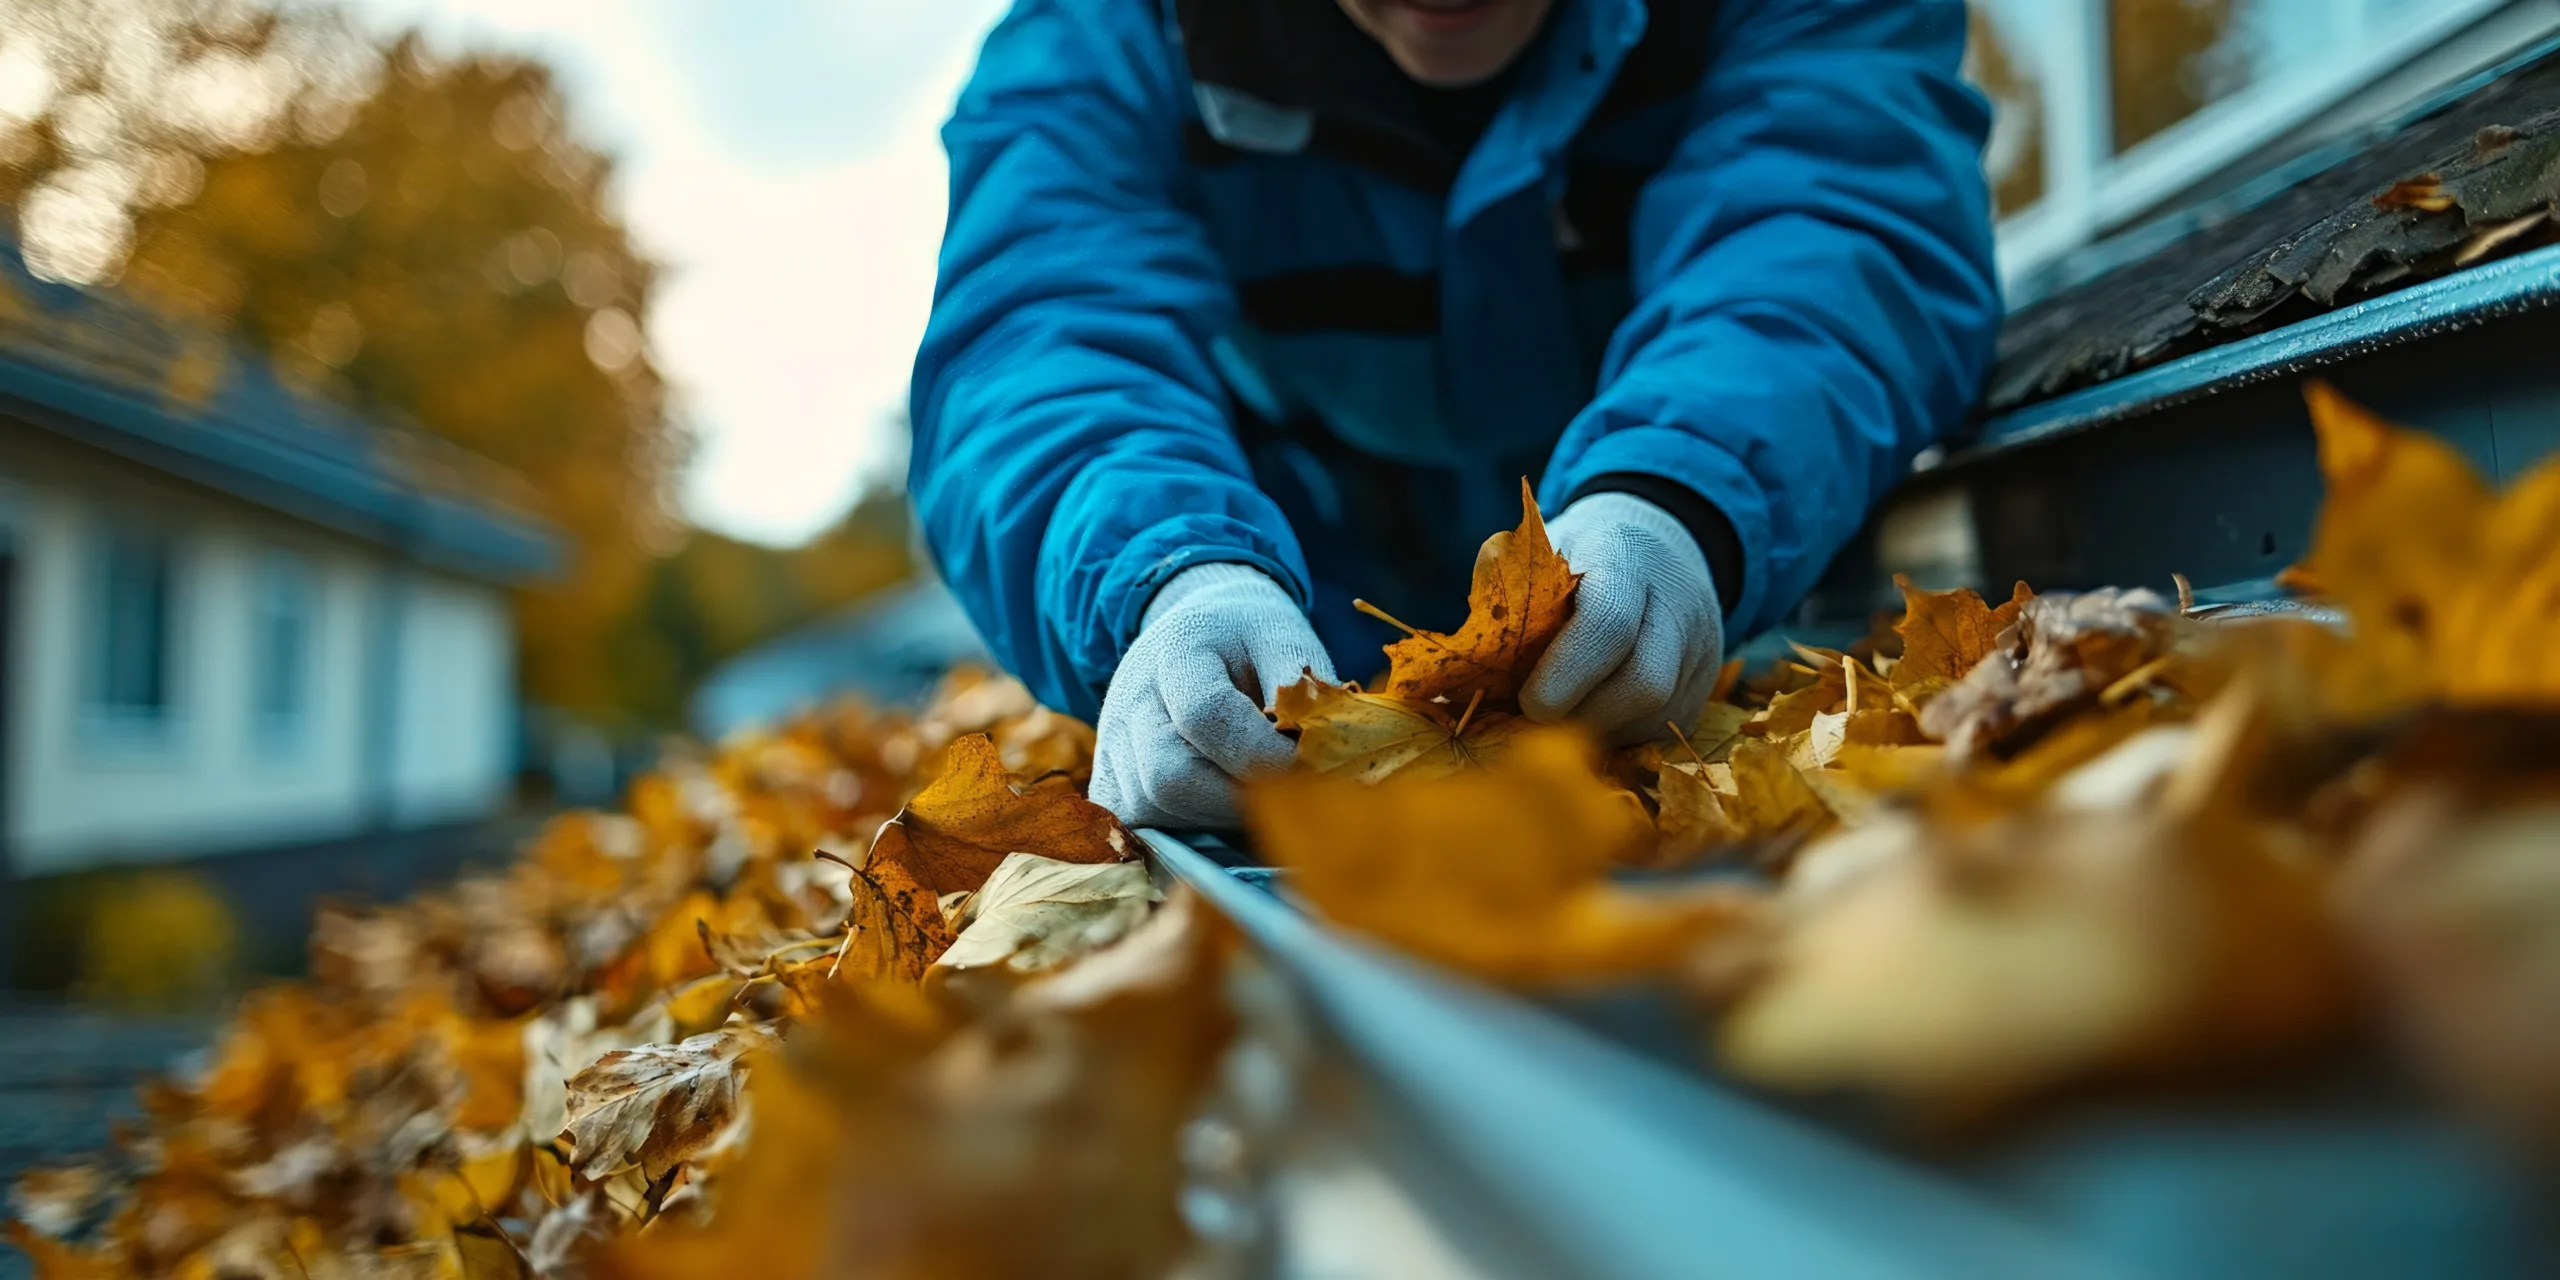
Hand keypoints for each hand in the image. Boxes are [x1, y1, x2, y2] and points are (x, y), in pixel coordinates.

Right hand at [1089, 564, 1334, 827]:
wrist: (1193, 628)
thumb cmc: (1245, 638)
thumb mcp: (1282, 635)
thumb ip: (1301, 686)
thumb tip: (1319, 750)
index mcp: (1175, 653)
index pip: (1205, 715)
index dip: (1262, 753)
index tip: (1310, 768)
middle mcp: (1129, 702)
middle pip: (1169, 778)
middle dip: (1239, 800)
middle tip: (1288, 797)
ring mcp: (1110, 747)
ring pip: (1155, 811)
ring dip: (1218, 820)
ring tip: (1260, 796)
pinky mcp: (1108, 783)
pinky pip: (1141, 827)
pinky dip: (1189, 830)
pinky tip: (1226, 811)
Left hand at [1523, 492, 1725, 744]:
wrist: (1655, 549)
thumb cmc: (1574, 560)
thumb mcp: (1537, 555)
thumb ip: (1504, 601)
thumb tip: (1453, 682)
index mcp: (1625, 558)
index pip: (1609, 622)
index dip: (1566, 673)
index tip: (1527, 702)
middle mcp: (1678, 605)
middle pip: (1644, 684)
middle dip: (1580, 714)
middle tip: (1534, 721)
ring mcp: (1701, 652)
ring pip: (1654, 718)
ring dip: (1596, 731)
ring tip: (1556, 717)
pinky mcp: (1705, 691)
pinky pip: (1661, 733)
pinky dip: (1616, 737)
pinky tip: (1586, 719)